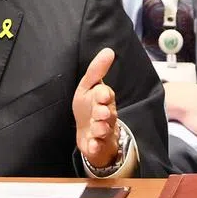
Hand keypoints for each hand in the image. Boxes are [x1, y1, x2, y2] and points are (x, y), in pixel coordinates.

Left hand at [73, 47, 120, 168]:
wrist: (88, 133)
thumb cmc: (89, 106)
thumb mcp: (88, 86)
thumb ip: (97, 70)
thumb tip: (109, 50)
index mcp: (103, 99)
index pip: (106, 95)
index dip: (104, 95)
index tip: (101, 94)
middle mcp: (106, 115)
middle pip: (108, 113)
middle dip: (104, 112)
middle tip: (100, 112)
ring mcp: (103, 131)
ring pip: (104, 129)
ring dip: (100, 128)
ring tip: (96, 128)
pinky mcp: (97, 145)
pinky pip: (98, 147)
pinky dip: (94, 146)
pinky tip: (91, 145)